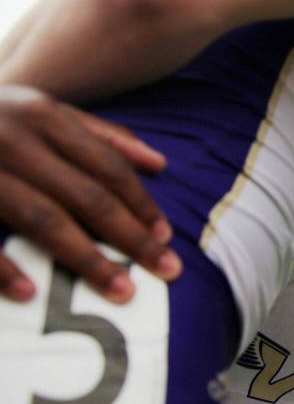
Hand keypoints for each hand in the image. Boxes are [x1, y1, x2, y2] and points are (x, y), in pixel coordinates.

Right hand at [0, 85, 179, 302]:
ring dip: (86, 259)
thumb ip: (97, 134)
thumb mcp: (35, 109)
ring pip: (42, 218)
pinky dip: (2, 267)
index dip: (141, 204)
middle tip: (167, 272)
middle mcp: (12, 135)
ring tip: (122, 291)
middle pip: (87, 195)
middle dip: (131, 237)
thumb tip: (159, 161)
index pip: (108, 166)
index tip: (166, 238)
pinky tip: (29, 294)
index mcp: (40, 114)